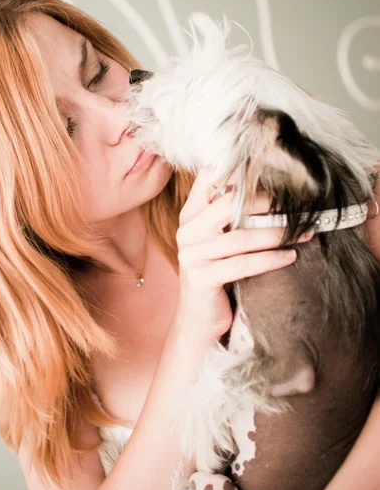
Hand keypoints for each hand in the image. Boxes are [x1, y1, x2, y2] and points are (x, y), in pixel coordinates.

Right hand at [174, 166, 313, 344]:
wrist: (198, 320)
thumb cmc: (215, 275)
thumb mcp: (216, 240)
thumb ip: (228, 215)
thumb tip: (266, 189)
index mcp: (190, 216)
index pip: (207, 180)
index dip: (235, 171)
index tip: (267, 169)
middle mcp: (187, 232)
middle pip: (226, 206)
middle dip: (263, 202)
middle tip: (292, 204)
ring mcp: (192, 256)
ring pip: (240, 237)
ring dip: (276, 234)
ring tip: (302, 232)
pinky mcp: (201, 278)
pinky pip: (243, 264)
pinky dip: (271, 259)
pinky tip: (290, 256)